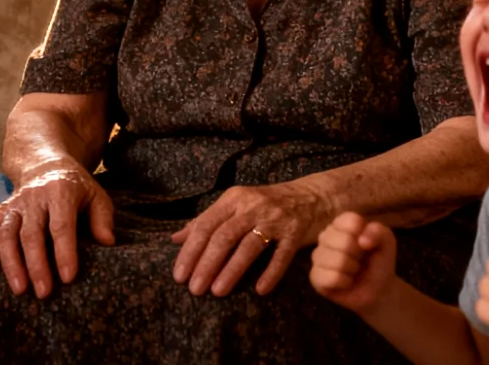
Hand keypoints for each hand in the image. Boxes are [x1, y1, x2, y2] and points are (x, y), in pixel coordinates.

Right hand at [0, 160, 115, 298]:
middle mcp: (33, 197)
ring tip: (20, 290)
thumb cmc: (74, 188)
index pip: (61, 225)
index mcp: (60, 192)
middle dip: (36, 265)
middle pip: (31, 233)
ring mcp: (14, 204)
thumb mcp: (95, 195)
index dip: (64, 252)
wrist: (44, 164)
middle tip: (44, 293)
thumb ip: (103, 218)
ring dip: (11, 263)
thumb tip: (107, 242)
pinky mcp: (0, 211)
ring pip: (6, 234)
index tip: (68, 278)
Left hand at [170, 179, 334, 296]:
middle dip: (206, 264)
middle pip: (224, 236)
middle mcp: (252, 206)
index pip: (205, 225)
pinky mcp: (295, 232)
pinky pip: (281, 255)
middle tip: (194, 289)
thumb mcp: (236, 206)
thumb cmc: (267, 205)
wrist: (313, 196)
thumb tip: (175, 239)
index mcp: (233, 199)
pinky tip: (260, 290)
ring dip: (231, 270)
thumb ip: (207, 221)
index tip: (178, 275)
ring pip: (248, 246)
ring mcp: (275, 219)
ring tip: (217, 292)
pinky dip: (271, 273)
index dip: (190, 251)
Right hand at [309, 212, 398, 313]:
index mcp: (341, 224)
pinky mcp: (315, 277)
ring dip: (351, 269)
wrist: (378, 290)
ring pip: (336, 260)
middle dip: (358, 255)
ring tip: (353, 271)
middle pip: (342, 240)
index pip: (350, 221)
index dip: (363, 234)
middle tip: (360, 260)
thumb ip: (378, 232)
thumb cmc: (379, 262)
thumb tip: (362, 240)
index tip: (367, 244)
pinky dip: (344, 282)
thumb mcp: (387, 242)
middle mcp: (326, 236)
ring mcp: (318, 256)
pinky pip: (330, 277)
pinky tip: (346, 282)